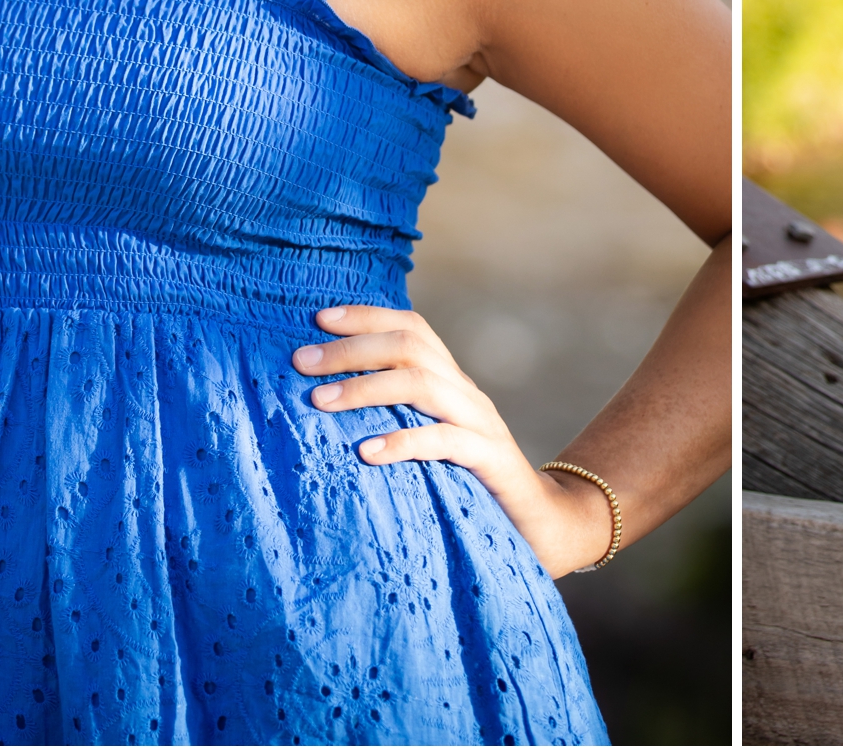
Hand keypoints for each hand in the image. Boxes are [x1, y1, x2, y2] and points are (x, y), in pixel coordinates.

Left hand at [291, 305, 615, 577]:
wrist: (541, 525)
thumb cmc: (469, 485)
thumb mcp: (429, 442)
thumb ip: (396, 419)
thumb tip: (325, 405)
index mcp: (450, 382)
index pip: (412, 328)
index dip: (368, 316)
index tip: (318, 318)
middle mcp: (466, 393)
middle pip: (411, 347)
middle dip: (352, 349)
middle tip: (301, 362)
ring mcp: (481, 424)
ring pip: (423, 385)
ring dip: (366, 387)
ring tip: (319, 401)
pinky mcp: (490, 461)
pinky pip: (445, 441)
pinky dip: (403, 441)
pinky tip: (366, 452)